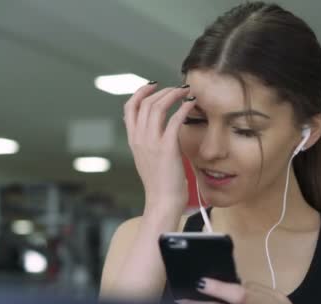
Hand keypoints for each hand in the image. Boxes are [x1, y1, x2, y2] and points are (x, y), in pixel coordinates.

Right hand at [123, 83, 195, 212]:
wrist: (162, 201)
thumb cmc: (160, 182)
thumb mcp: (147, 158)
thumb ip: (149, 142)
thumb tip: (158, 129)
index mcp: (133, 140)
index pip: (129, 108)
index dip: (140, 92)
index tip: (153, 85)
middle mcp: (139, 138)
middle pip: (145, 102)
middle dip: (162, 90)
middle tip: (177, 89)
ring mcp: (151, 142)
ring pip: (157, 106)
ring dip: (173, 94)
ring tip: (185, 92)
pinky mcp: (167, 147)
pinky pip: (174, 120)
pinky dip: (183, 108)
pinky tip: (191, 104)